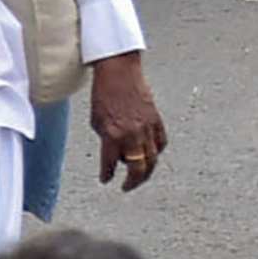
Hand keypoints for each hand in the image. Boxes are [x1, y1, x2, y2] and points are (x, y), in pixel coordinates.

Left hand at [85, 51, 166, 190]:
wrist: (119, 71)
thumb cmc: (103, 93)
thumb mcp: (96, 121)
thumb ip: (106, 140)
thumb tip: (114, 154)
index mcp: (113, 136)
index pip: (111, 165)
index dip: (107, 175)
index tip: (106, 179)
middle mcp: (132, 135)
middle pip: (138, 169)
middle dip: (132, 182)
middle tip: (126, 187)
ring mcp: (147, 127)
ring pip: (152, 159)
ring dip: (146, 171)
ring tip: (140, 176)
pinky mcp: (156, 119)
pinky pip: (161, 142)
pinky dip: (156, 151)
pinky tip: (150, 154)